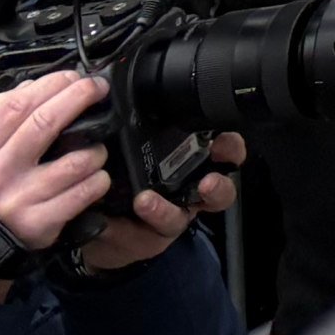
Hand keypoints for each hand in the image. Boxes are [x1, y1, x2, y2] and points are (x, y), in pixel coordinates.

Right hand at [0, 73, 117, 294]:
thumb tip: (30, 87)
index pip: (16, 106)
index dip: (50, 84)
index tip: (71, 77)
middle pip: (47, 123)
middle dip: (80, 96)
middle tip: (96, 89)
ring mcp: (20, 200)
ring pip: (76, 160)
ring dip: (95, 147)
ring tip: (94, 147)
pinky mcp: (40, 224)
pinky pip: (84, 192)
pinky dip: (98, 179)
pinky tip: (94, 175)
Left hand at [69, 131, 241, 274]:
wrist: (104, 224)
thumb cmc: (126, 178)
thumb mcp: (138, 149)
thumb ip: (142, 129)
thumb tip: (127, 93)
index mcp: (192, 165)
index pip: (225, 153)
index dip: (230, 148)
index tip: (222, 140)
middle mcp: (187, 194)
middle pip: (219, 192)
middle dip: (217, 186)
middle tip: (207, 182)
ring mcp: (166, 220)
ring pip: (176, 219)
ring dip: (162, 211)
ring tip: (144, 201)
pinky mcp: (141, 241)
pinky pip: (135, 238)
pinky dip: (120, 230)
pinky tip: (105, 222)